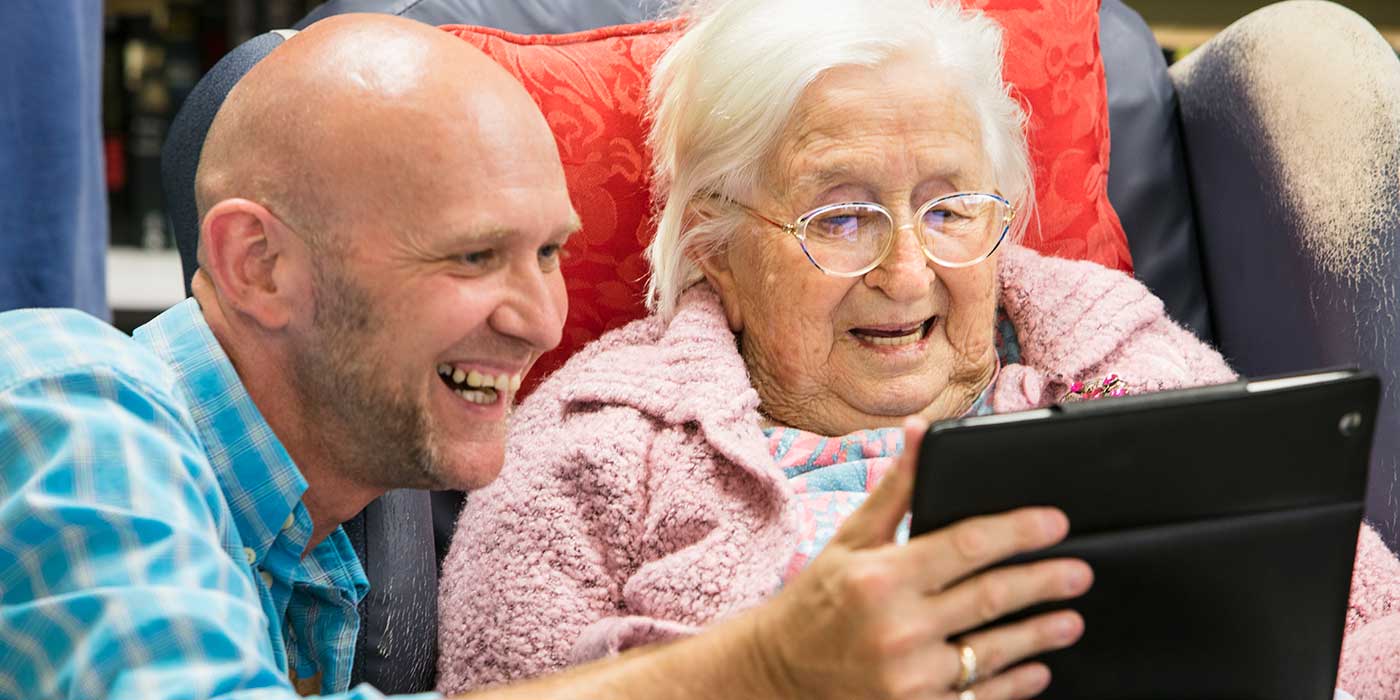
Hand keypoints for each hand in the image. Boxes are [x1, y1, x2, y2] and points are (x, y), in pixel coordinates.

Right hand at [751, 418, 1091, 699]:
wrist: (779, 673)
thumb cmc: (818, 601)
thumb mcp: (849, 541)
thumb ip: (896, 490)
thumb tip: (923, 431)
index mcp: (882, 577)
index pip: (967, 545)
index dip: (1019, 532)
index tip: (1055, 524)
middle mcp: (898, 627)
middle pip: (992, 597)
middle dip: (1045, 582)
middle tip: (1079, 572)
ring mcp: (910, 677)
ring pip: (994, 652)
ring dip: (1040, 635)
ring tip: (1070, 621)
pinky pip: (980, 697)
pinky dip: (1015, 683)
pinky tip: (1038, 670)